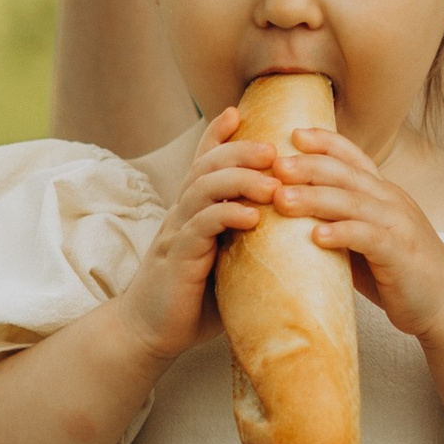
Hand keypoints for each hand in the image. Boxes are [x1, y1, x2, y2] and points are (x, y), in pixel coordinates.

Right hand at [115, 118, 278, 368]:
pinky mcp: (178, 259)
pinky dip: (227, 216)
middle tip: (274, 149)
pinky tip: (252, 217)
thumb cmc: (193, 300)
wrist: (149, 333)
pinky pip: (200, 228)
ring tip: (272, 182)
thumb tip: (294, 236)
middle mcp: (182, 214)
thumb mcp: (225, 264)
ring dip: (240, 180)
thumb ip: (247, 244)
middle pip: (207, 166)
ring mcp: (177, 234)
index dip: (218, 134)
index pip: (204, 161)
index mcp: (193, 211)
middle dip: (240, 150)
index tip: (239, 110)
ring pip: (203, 189)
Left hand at [274, 128, 443, 341]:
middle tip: (275, 165)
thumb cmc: (399, 272)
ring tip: (282, 199)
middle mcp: (391, 201)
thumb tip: (291, 218)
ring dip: (315, 198)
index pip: (353, 157)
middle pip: (346, 174)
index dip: (325, 142)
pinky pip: (367, 237)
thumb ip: (340, 223)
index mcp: (382, 193)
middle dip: (309, 166)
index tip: (293, 133)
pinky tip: (316, 237)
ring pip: (352, 202)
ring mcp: (397, 224)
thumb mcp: (367, 238)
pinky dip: (341, 234)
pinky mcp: (400, 253)